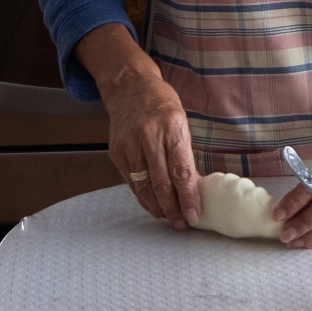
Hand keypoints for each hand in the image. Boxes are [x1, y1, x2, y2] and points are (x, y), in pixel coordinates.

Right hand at [77, 25, 201, 228]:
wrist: (130, 88)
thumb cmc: (161, 104)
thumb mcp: (181, 122)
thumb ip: (185, 154)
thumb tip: (194, 187)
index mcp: (172, 127)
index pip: (181, 171)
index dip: (188, 196)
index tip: (195, 214)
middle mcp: (149, 137)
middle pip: (162, 183)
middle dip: (173, 208)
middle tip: (182, 223)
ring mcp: (129, 145)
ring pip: (144, 186)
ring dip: (157, 207)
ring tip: (169, 217)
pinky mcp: (117, 152)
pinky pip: (131, 181)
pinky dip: (143, 196)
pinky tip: (152, 204)